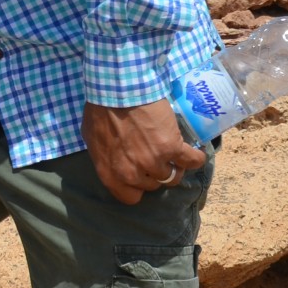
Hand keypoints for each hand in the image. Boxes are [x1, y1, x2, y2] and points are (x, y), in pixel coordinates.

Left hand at [81, 99, 207, 205]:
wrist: (119, 89)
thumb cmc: (100, 109)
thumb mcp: (91, 137)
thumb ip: (104, 155)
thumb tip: (113, 159)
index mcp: (110, 174)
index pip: (130, 198)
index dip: (138, 187)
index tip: (141, 175)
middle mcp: (133, 174)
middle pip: (153, 186)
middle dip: (154, 173)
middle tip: (156, 157)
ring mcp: (153, 161)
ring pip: (172, 176)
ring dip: (174, 166)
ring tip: (175, 154)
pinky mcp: (171, 147)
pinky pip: (191, 161)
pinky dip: (196, 159)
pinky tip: (195, 154)